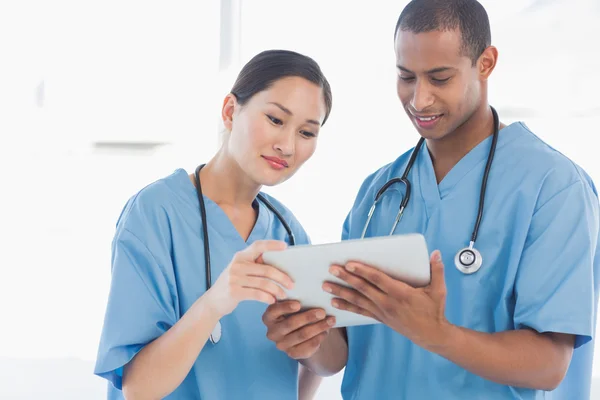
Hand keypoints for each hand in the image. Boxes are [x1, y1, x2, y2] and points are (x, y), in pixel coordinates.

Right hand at [206, 240, 293, 317]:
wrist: (212, 302)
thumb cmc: (233, 285)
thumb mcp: (239, 271)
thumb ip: (253, 266)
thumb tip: (279, 267)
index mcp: (240, 257)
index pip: (258, 246)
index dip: (272, 244)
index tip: (285, 246)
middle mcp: (237, 265)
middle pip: (266, 269)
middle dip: (282, 277)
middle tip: (292, 284)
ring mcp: (234, 278)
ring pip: (264, 283)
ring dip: (277, 290)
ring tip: (284, 295)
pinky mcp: (234, 291)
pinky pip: (257, 294)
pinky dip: (267, 298)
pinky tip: (272, 301)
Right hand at [263, 300, 335, 358]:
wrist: (299, 331)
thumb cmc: (296, 312)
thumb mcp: (292, 305)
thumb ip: (297, 301)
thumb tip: (313, 296)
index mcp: (269, 317)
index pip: (274, 311)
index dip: (285, 307)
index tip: (298, 304)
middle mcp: (272, 332)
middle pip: (290, 324)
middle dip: (308, 317)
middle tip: (322, 312)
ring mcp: (281, 345)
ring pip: (302, 335)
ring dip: (318, 327)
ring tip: (330, 320)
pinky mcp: (292, 354)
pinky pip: (307, 347)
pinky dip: (318, 338)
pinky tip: (326, 332)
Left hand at [322, 250, 448, 349]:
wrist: (432, 335)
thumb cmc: (434, 310)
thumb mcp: (439, 290)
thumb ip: (437, 270)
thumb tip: (436, 253)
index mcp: (401, 293)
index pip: (377, 279)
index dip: (362, 271)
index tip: (349, 263)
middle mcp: (388, 303)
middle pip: (362, 288)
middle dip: (345, 278)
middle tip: (331, 269)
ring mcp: (382, 312)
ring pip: (357, 300)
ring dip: (340, 292)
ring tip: (326, 286)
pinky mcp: (380, 318)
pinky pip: (360, 312)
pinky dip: (346, 307)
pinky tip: (334, 303)